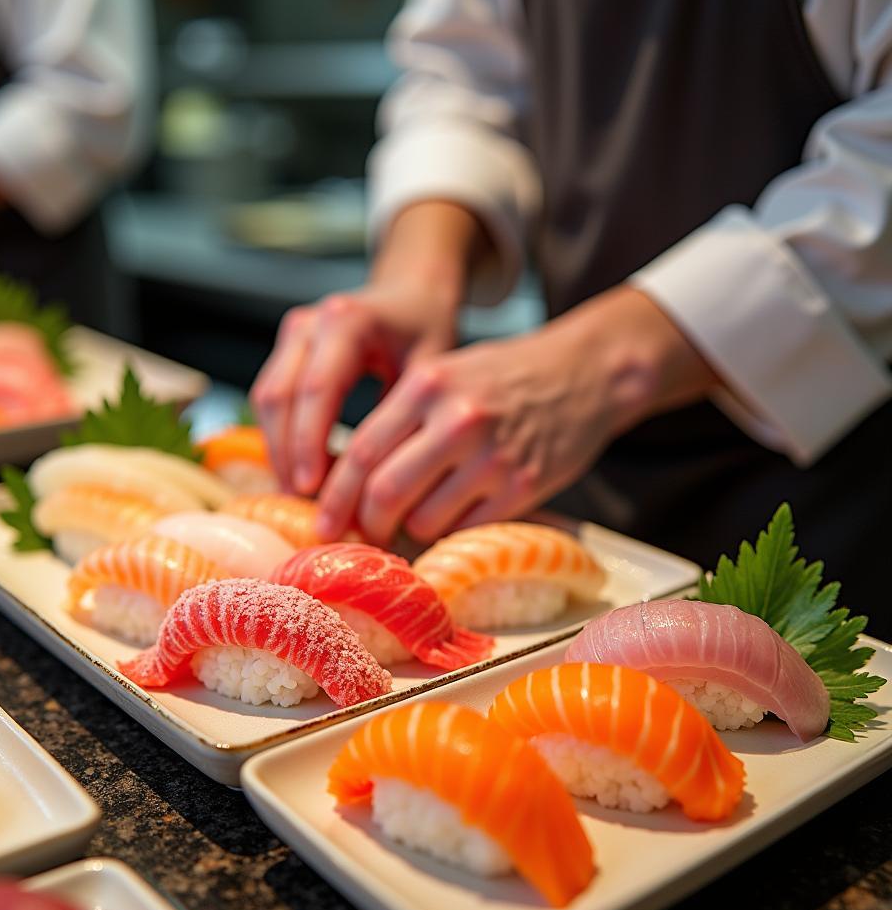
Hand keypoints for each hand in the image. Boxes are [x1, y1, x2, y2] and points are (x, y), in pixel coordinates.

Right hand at [251, 279, 458, 496]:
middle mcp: (309, 324)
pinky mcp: (285, 351)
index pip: (316, 389)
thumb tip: (381, 483)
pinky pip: (272, 400)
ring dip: (279, 451)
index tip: (313, 488)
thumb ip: (403, 416)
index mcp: (346, 322)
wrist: (410, 294)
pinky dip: (282, 438)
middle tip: (302, 503)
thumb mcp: (430, 370)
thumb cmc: (426, 329)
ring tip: (300, 496)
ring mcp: (292, 336)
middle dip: (287, 456)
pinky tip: (301, 472)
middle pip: (279, 397)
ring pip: (267, 401)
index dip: (308, 443)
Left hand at [316, 285, 716, 544]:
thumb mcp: (445, 375)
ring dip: (410, 532)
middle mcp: (457, 419)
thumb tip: (348, 480)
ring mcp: (493, 456)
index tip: (323, 521)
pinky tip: (454, 520)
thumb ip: (400, 418)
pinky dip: (450, 535)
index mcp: (427, 384)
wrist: (586, 373)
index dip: (336, 495)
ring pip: (423, 520)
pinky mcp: (524, 487)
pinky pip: (466, 530)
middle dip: (365, 525)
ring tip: (415, 523)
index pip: (362, 452)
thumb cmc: (502, 378)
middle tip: (362, 536)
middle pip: (384, 492)